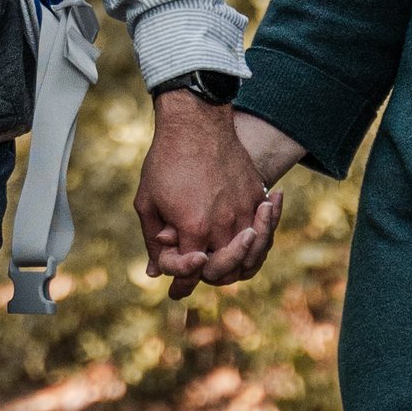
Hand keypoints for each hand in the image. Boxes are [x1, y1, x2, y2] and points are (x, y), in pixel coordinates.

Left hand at [134, 93, 283, 291]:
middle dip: (212, 277)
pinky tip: (253, 236)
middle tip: (203, 271)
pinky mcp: (256, 194)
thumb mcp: (147, 201)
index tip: (177, 288)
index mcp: (194, 227)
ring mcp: (244, 208)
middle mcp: (224, 223)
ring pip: (252, 253)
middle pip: (226, 270)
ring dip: (241, 262)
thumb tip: (154, 272)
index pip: (193, 271)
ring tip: (232, 262)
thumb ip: (153, 240)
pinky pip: (264, 228)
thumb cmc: (166, 161)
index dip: (183, 282)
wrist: (195, 122)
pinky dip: (260, 238)